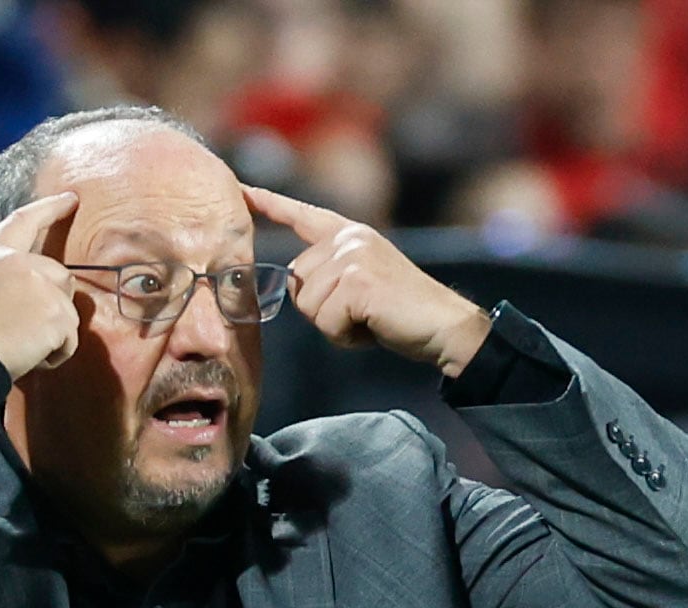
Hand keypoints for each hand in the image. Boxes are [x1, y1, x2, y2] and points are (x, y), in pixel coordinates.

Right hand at [0, 191, 80, 380]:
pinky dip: (55, 355)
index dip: (50, 208)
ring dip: (52, 335)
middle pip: (63, 276)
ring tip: (19, 347)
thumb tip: (22, 300)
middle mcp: (22, 263)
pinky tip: (29, 357)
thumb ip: (0, 283)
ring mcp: (43, 287)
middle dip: (55, 304)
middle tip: (27, 331)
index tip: (71, 198)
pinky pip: (69, 341)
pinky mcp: (58, 314)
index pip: (24, 221)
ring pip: (69, 312)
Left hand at [245, 184, 490, 377]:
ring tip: (370, 319)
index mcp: (350, 233)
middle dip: (323, 310)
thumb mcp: (362, 283)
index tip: (242, 191)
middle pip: (298, 283)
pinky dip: (346, 336)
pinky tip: (373, 326)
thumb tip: (296, 285)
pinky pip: (326, 321)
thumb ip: (330, 275)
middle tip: (363, 312)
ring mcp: (353, 257)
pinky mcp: (357, 282)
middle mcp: (348, 238)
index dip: (270, 205)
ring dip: (335, 325)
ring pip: (309, 306)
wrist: (445, 325)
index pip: (302, 216)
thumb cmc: (403, 312)